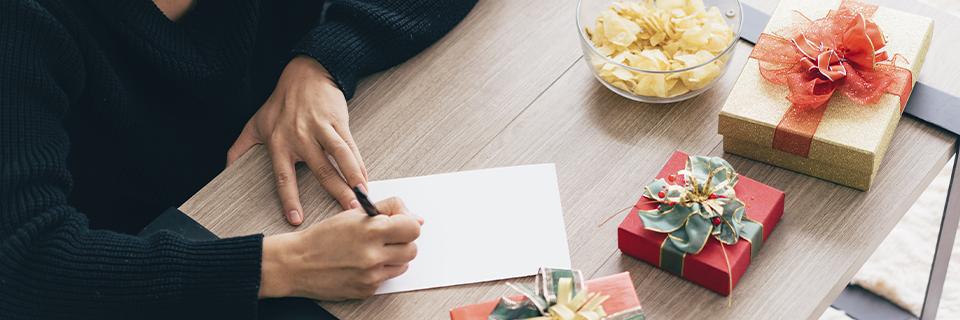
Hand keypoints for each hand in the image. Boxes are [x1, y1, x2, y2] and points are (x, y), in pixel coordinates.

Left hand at [228, 55, 367, 225]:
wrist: (305, 73)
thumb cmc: (280, 101)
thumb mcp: (254, 124)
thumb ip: (239, 148)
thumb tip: (225, 169)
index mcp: (279, 143)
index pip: (283, 176)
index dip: (289, 198)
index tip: (296, 219)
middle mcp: (301, 137)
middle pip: (321, 170)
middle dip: (335, 192)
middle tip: (346, 213)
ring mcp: (321, 129)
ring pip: (340, 158)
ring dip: (353, 178)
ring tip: (362, 196)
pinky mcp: (338, 122)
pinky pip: (350, 146)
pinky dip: (359, 164)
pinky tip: (366, 178)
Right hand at [258, 197, 422, 299]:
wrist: (296, 263)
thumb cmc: (322, 237)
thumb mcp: (352, 213)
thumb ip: (386, 210)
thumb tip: (416, 219)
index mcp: (371, 230)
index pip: (413, 228)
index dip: (409, 223)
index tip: (401, 223)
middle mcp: (373, 255)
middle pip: (412, 249)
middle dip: (403, 242)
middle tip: (388, 238)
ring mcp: (371, 275)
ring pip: (403, 265)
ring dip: (394, 257)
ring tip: (373, 251)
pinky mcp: (367, 290)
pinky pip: (386, 279)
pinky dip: (379, 271)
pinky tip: (362, 264)